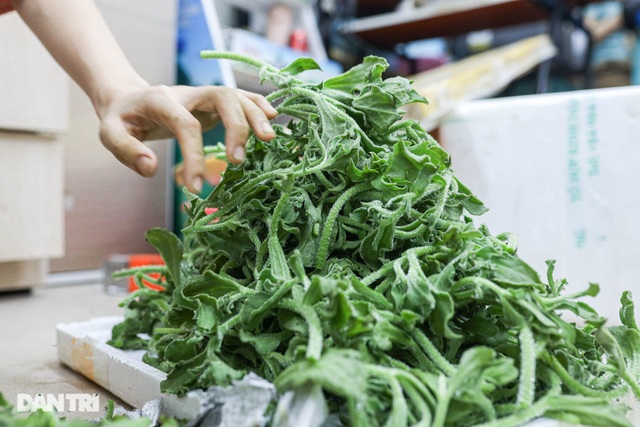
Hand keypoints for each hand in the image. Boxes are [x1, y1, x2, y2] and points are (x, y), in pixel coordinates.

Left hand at [97, 85, 277, 191]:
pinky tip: (274, 118)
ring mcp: (204, 95)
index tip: (195, 187)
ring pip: (237, 95)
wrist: (129, 99)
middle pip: (222, 98)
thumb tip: (151, 168)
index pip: (185, 124)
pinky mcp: (214, 102)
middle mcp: (188, 92)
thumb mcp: (110, 134)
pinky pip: (242, 98)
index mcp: (161, 100)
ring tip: (268, 140)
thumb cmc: (123, 120)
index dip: (193, 154)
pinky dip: (259, 106)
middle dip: (236, 126)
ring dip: (255, 115)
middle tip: (239, 160)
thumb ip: (127, 150)